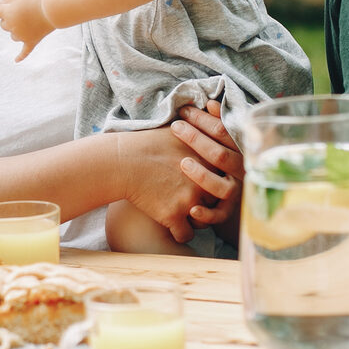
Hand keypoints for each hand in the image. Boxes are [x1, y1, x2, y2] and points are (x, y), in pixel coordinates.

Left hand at [0, 0, 55, 61]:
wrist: (53, 9)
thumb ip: (9, 0)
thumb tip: (0, 2)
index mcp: (8, 13)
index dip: (2, 7)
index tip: (11, 5)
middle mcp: (12, 26)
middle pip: (3, 25)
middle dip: (9, 19)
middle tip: (23, 11)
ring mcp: (22, 36)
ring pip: (13, 36)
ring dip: (17, 31)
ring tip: (30, 22)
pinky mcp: (31, 41)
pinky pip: (24, 52)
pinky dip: (20, 56)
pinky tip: (16, 60)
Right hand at [111, 108, 239, 243]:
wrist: (122, 161)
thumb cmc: (147, 144)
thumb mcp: (180, 129)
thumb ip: (202, 130)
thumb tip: (213, 114)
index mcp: (209, 160)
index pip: (227, 177)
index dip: (219, 181)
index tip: (211, 184)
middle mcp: (204, 181)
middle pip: (219, 200)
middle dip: (212, 203)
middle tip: (200, 201)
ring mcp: (190, 200)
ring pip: (205, 221)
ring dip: (198, 221)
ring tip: (187, 215)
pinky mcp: (173, 215)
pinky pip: (185, 235)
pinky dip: (180, 233)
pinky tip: (173, 227)